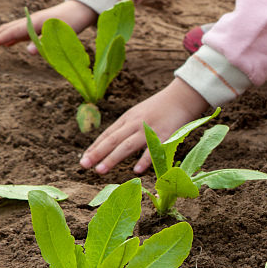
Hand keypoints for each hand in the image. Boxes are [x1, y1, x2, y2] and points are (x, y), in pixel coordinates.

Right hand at [0, 0, 97, 54]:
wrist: (81, 9)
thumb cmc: (72, 22)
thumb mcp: (61, 34)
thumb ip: (44, 42)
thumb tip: (28, 51)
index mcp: (32, 23)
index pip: (8, 33)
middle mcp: (28, 21)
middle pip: (4, 30)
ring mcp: (31, 23)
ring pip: (9, 30)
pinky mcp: (36, 26)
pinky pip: (18, 32)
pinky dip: (9, 38)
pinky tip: (6, 45)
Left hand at [78, 78, 209, 174]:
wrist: (182, 97)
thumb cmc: (161, 108)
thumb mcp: (140, 114)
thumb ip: (128, 127)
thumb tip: (113, 143)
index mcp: (127, 118)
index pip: (107, 135)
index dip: (95, 148)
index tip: (84, 160)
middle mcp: (134, 124)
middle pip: (112, 140)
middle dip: (97, 153)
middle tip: (84, 166)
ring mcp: (148, 129)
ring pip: (126, 146)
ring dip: (112, 159)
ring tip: (100, 170)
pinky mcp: (164, 135)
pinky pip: (152, 150)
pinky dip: (144, 160)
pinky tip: (136, 170)